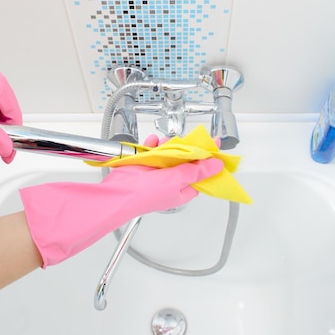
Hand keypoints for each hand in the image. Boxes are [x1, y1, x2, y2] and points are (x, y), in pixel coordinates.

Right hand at [19, 156, 223, 266]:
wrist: (117, 193)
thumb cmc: (144, 195)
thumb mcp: (177, 180)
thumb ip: (197, 170)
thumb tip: (216, 165)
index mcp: (183, 190)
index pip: (202, 173)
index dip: (209, 160)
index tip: (216, 145)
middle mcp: (171, 181)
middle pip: (186, 160)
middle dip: (186, 149)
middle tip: (190, 138)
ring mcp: (157, 172)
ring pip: (170, 152)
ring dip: (168, 145)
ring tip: (165, 142)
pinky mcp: (144, 164)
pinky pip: (153, 150)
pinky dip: (152, 144)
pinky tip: (151, 142)